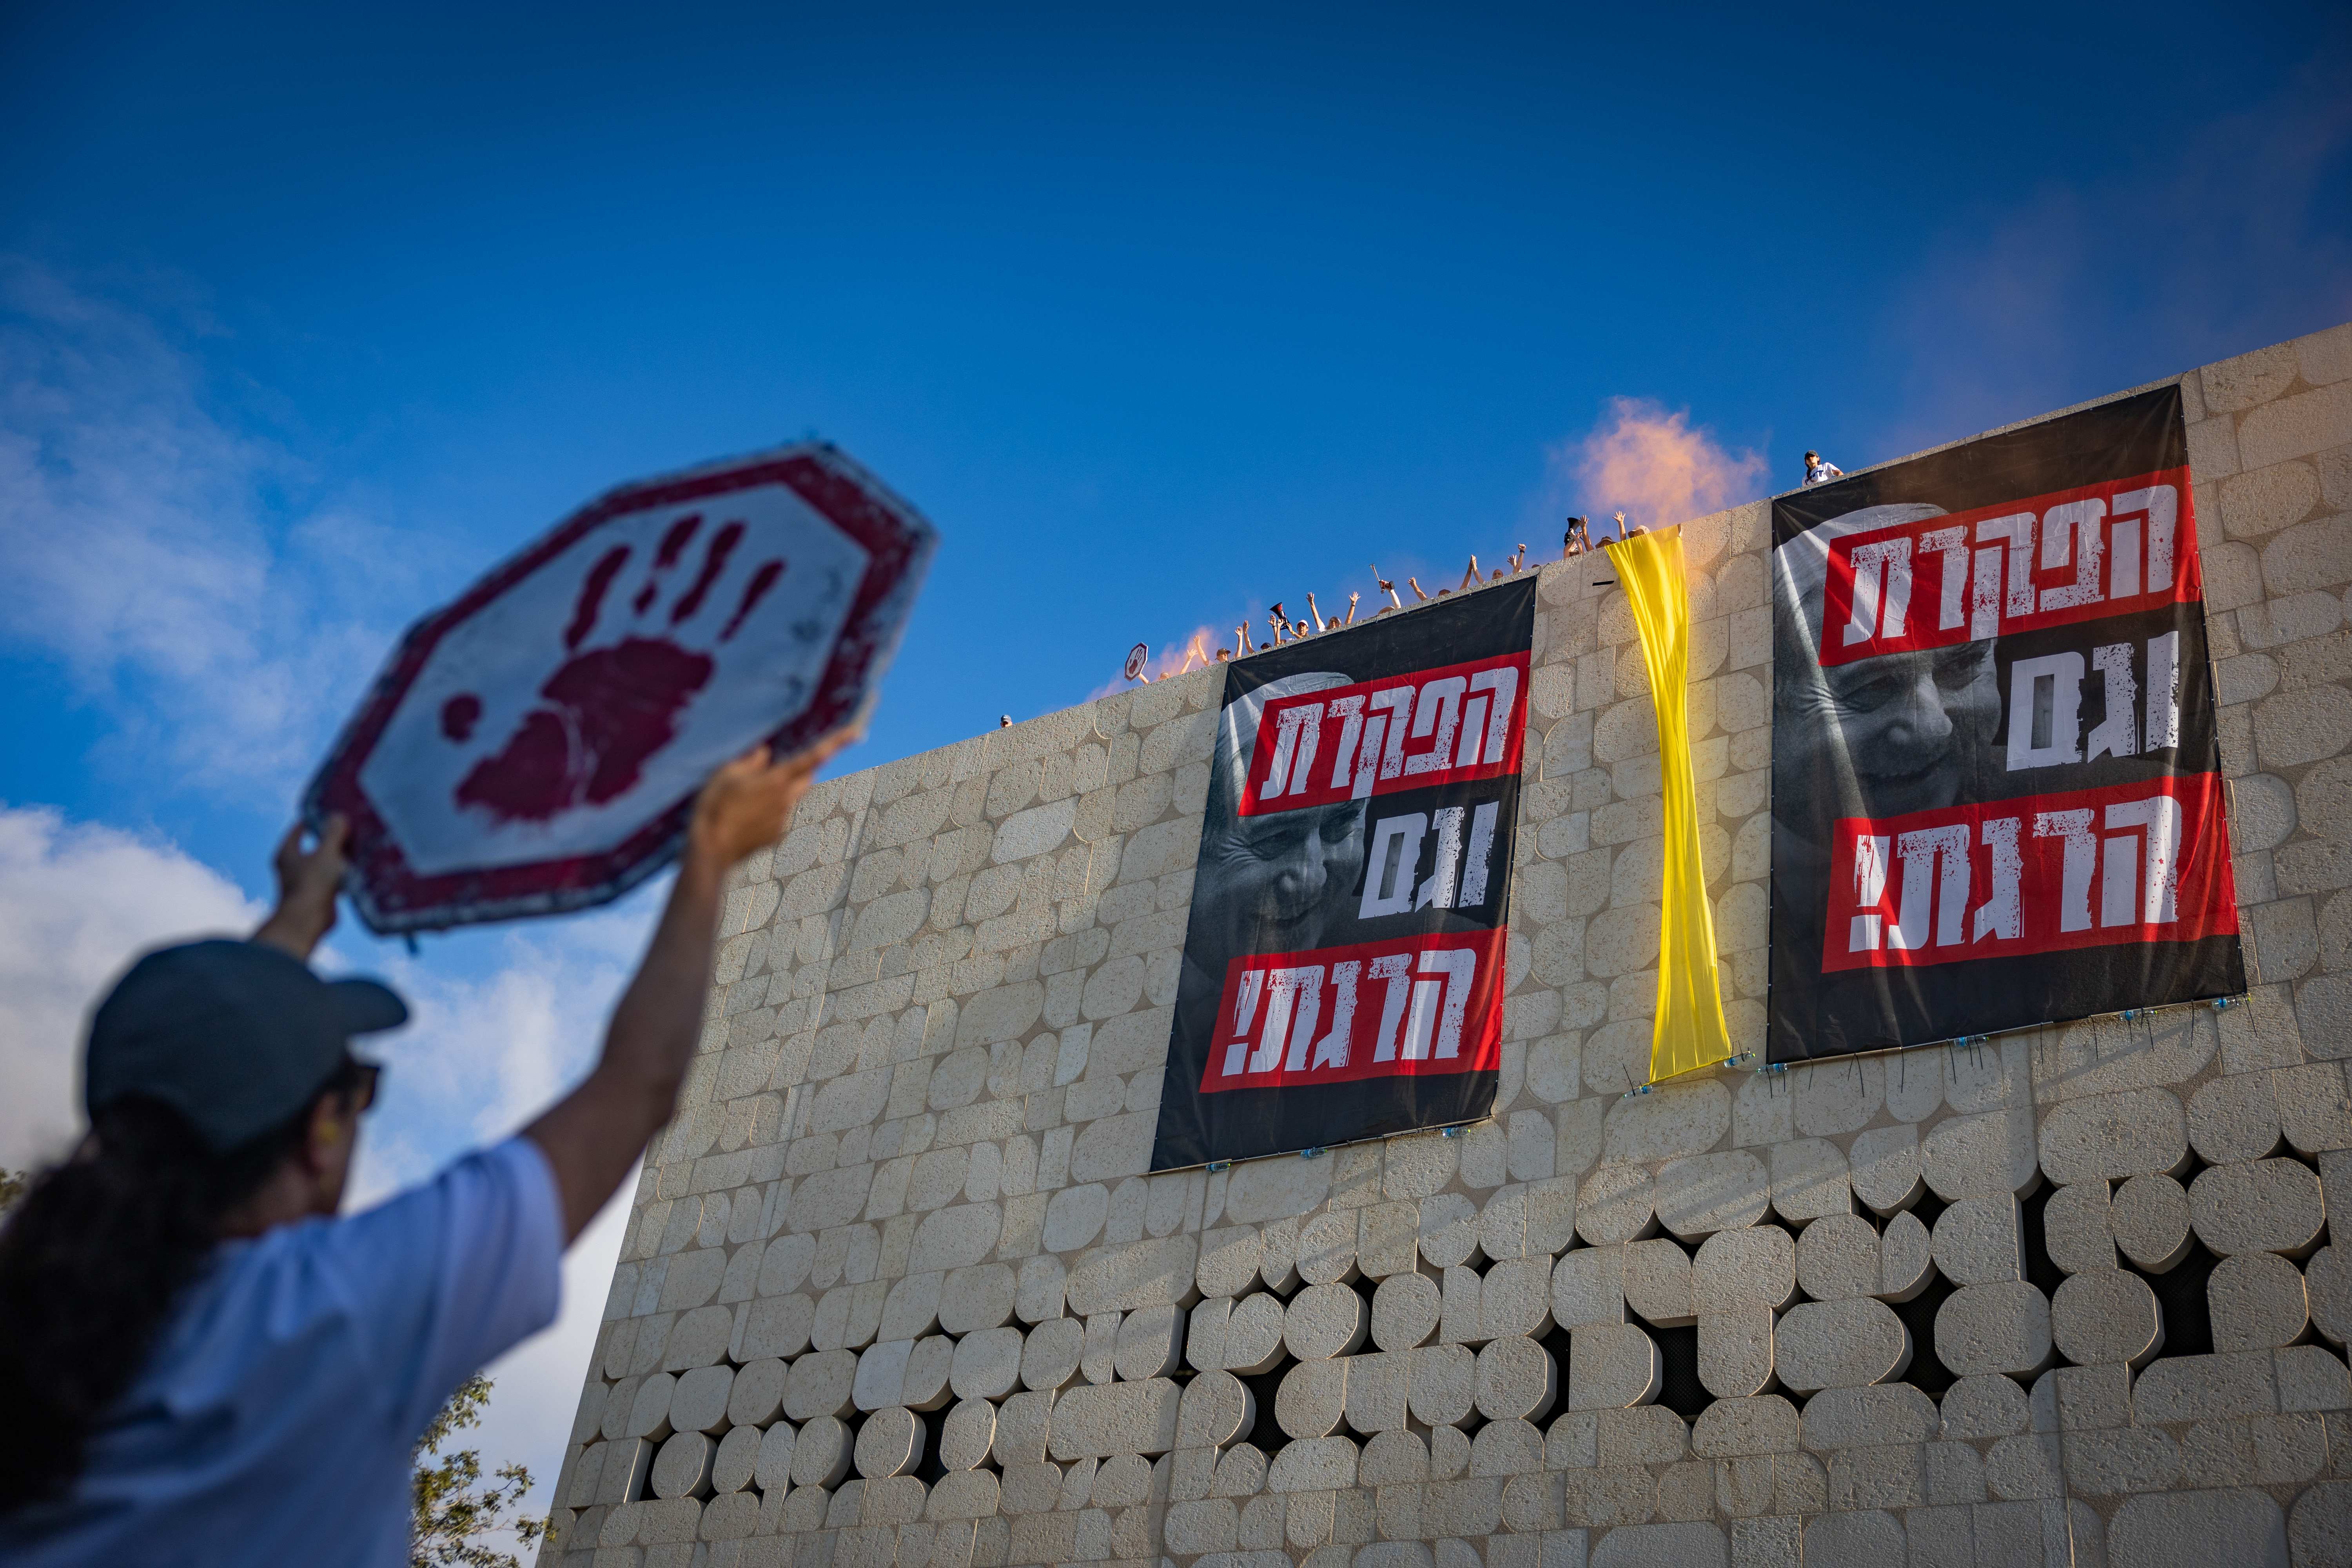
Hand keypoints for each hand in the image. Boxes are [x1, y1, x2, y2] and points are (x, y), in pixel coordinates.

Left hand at [253, 815, 348, 959]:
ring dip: (335, 860)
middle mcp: (290, 868)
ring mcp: (302, 884)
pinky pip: (329, 882)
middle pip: (309, 849)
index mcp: (286, 854)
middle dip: (326, 841)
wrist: (307, 920)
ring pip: (320, 866)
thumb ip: (333, 834)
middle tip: (344, 831)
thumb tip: (338, 816)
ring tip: (353, 851)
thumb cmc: (312, 883)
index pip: (296, 831)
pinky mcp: (314, 898)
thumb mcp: (326, 853)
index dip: (310, 822)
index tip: (325, 815)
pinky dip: (339, 877)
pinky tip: (355, 874)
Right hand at [687, 729, 860, 868]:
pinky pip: (780, 817)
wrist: (710, 850)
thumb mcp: (725, 774)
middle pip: (806, 778)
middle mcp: (787, 800)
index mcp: (777, 780)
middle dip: (799, 771)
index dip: (837, 742)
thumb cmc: (714, 807)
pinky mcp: (778, 836)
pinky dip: (768, 813)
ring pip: (792, 798)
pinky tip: (744, 818)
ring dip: (780, 793)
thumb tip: (764, 753)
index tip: (858, 732)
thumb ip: (750, 761)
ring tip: (747, 800)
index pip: (814, 756)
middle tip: (773, 772)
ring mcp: (784, 820)